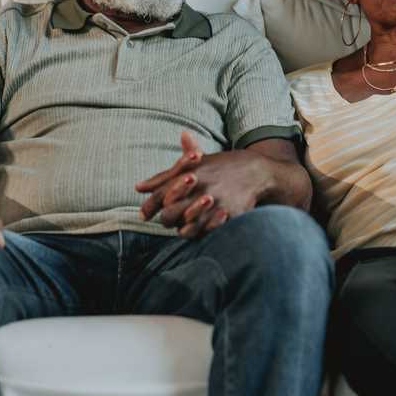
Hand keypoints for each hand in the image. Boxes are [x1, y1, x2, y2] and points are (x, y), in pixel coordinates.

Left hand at [136, 132, 268, 238]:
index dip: (149, 207)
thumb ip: (166, 176)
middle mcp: (199, 188)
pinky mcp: (227, 214)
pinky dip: (199, 233)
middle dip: (165, 218)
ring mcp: (214, 202)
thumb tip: (139, 187)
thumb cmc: (221, 166)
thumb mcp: (195, 163)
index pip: (160, 194)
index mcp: (189, 173)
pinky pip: (206, 232)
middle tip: (167, 219)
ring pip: (186, 227)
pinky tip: (199, 229)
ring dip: (181, 228)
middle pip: (169, 214)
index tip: (143, 215)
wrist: (257, 171)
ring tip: (183, 225)